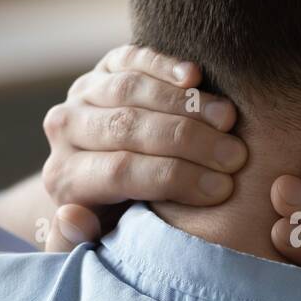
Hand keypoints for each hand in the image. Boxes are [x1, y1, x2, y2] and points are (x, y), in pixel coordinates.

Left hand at [41, 44, 245, 233]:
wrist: (102, 175)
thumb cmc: (116, 218)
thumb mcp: (99, 241)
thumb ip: (80, 242)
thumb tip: (72, 217)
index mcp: (65, 177)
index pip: (119, 172)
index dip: (174, 178)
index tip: (222, 189)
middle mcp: (65, 129)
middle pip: (127, 128)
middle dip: (188, 141)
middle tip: (235, 156)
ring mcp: (82, 92)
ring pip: (131, 90)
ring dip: (186, 104)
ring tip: (229, 120)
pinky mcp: (104, 66)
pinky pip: (132, 58)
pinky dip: (163, 64)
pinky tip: (195, 76)